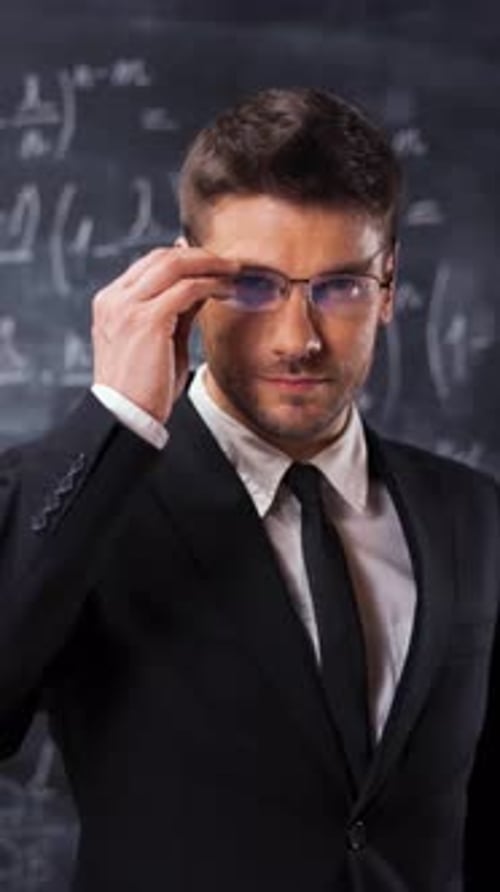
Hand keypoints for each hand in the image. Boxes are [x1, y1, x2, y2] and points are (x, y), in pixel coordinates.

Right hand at [92, 246, 237, 421]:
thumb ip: (175, 313)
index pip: (148, 264)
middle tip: (229, 262)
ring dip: (209, 264)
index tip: (210, 261)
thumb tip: (201, 289)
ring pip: (173, 264)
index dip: (183, 257)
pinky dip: (211, 284)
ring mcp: (127, 307)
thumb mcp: (158, 342)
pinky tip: (227, 290)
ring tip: (234, 271)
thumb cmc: (143, 389)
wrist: (125, 417)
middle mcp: (114, 299)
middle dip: (199, 255)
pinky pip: (186, 289)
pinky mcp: (146, 320)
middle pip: (161, 257)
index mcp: (110, 303)